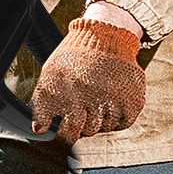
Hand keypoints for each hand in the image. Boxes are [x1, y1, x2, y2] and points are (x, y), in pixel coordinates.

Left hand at [30, 9, 145, 145]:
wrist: (103, 36)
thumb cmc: (72, 59)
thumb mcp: (49, 77)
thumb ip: (41, 106)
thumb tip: (39, 130)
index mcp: (71, 93)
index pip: (68, 131)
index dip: (64, 138)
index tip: (64, 136)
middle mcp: (94, 96)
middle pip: (88, 130)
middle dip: (82, 124)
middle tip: (82, 109)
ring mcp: (116, 96)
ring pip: (106, 127)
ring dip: (100, 120)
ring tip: (96, 101)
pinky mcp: (133, 96)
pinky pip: (124, 122)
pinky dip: (117, 118)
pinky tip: (110, 104)